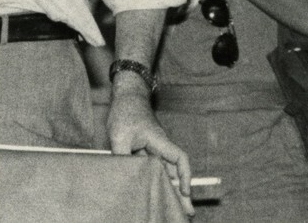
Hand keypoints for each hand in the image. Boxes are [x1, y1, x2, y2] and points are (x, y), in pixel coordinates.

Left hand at [108, 84, 193, 216]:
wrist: (127, 95)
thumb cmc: (126, 112)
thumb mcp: (119, 136)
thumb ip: (122, 157)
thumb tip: (122, 177)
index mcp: (160, 141)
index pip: (180, 159)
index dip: (185, 176)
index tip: (185, 192)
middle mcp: (161, 146)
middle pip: (175, 172)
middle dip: (182, 192)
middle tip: (188, 212)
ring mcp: (154, 148)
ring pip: (165, 172)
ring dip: (170, 189)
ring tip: (174, 209)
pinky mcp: (145, 150)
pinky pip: (154, 168)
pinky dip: (157, 181)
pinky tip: (155, 193)